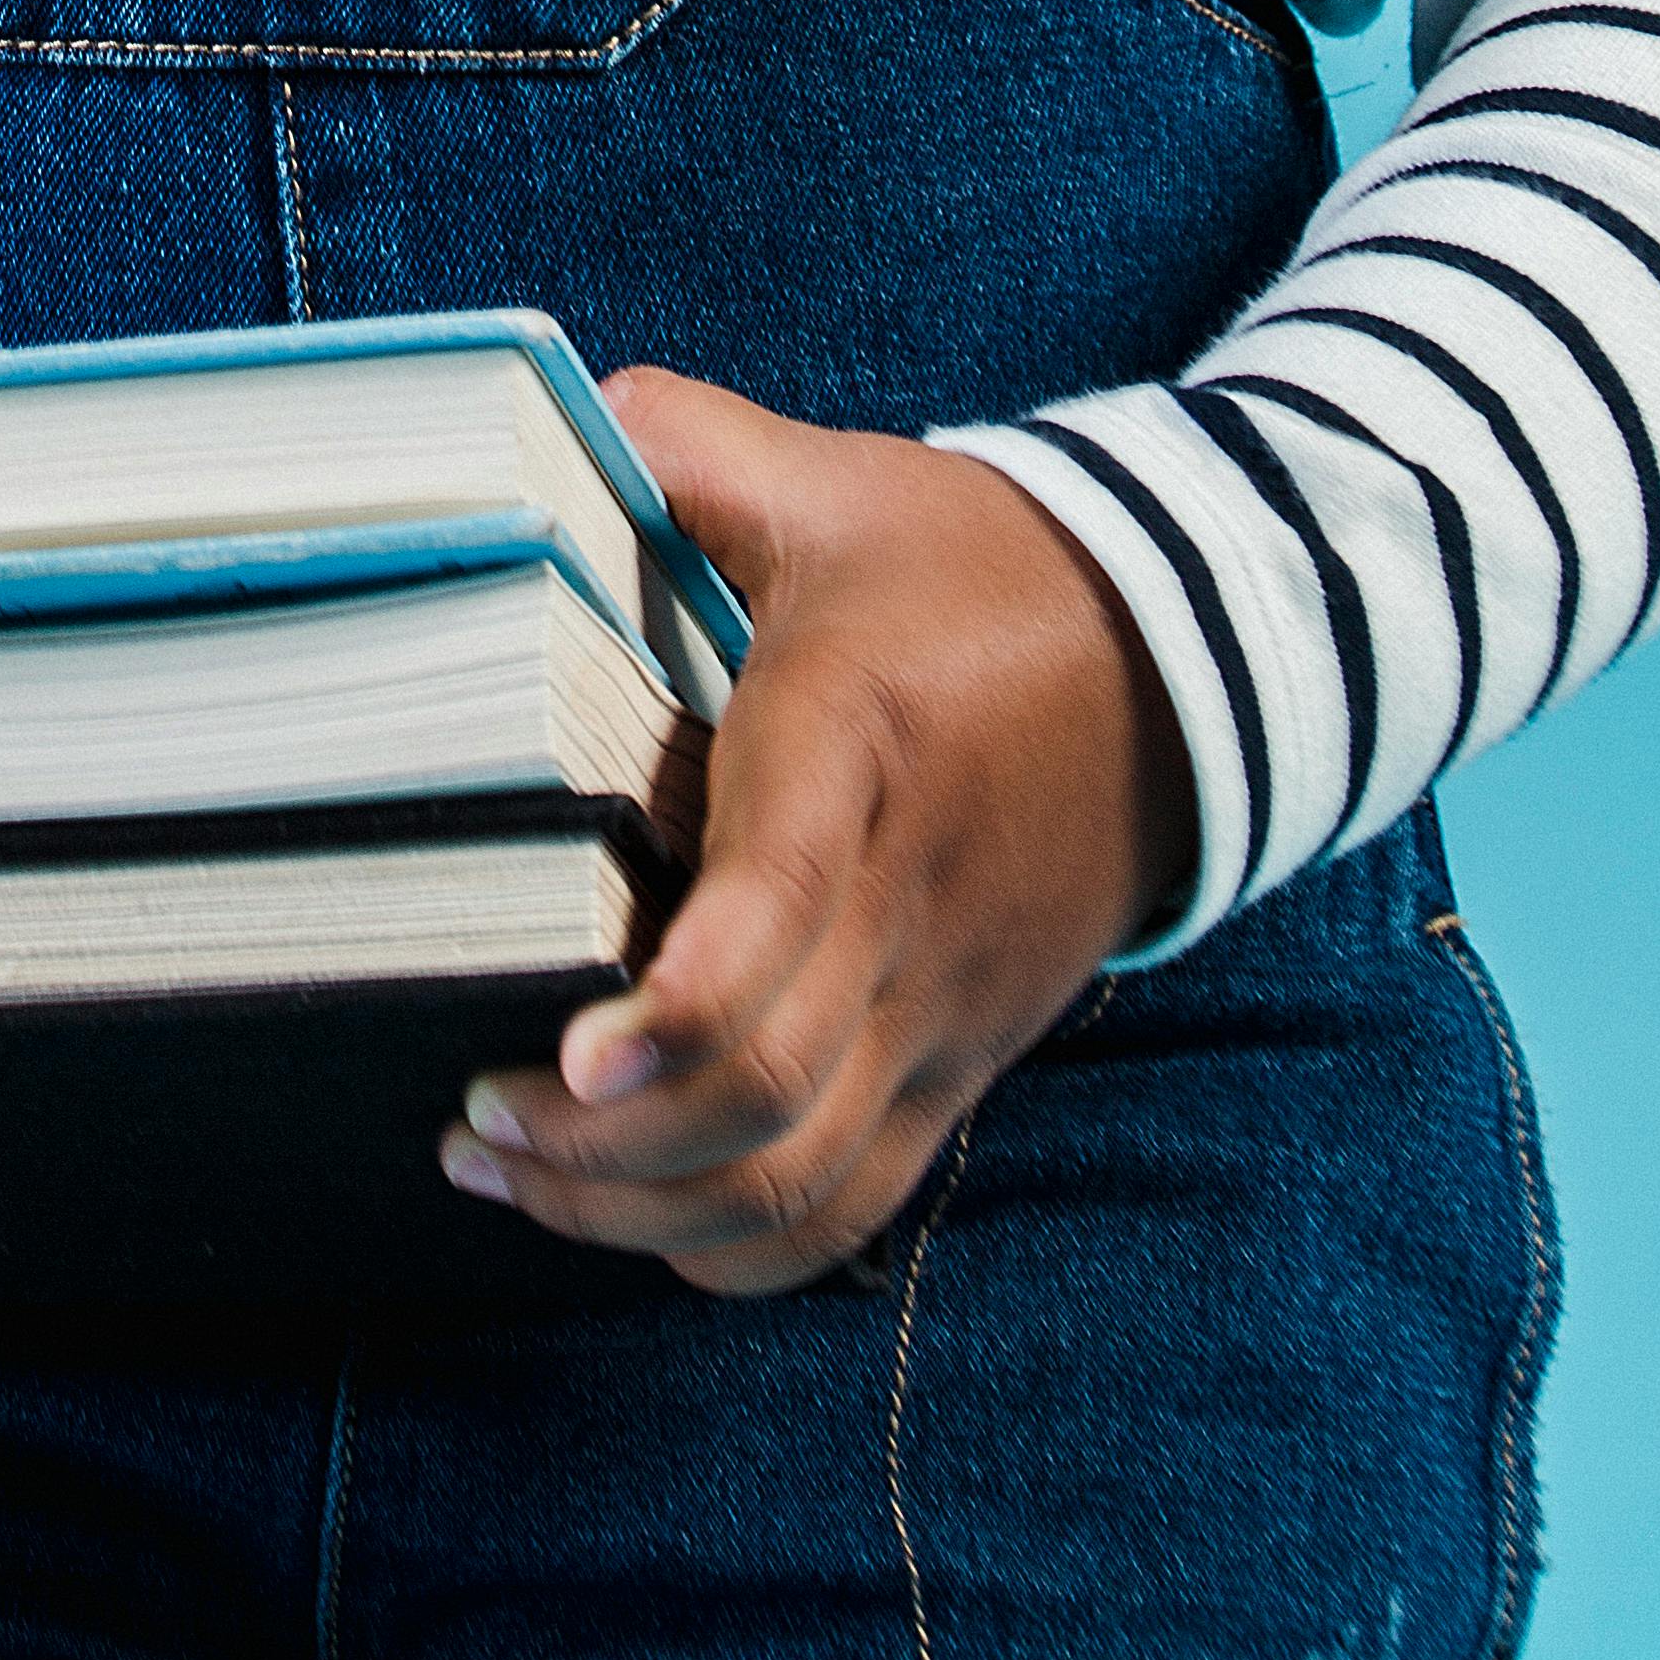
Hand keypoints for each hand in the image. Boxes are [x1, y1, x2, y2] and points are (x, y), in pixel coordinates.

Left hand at [440, 371, 1192, 1298]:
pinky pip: (850, 1210)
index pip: (776, 911)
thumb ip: (683, 446)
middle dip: (597, 1145)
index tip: (565, 1057)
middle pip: (763, 1096)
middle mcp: (904, 911)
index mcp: (855, 751)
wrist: (1192, 657)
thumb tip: (544, 414)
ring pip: (796, 1183)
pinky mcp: (961, 1065)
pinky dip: (729, 1245)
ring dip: (637, 1212)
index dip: (674, 1009)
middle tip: (468, 1115)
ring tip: (506, 1171)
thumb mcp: (836, 484)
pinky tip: (622, 1211)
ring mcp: (940, 1009)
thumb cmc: (977, 568)